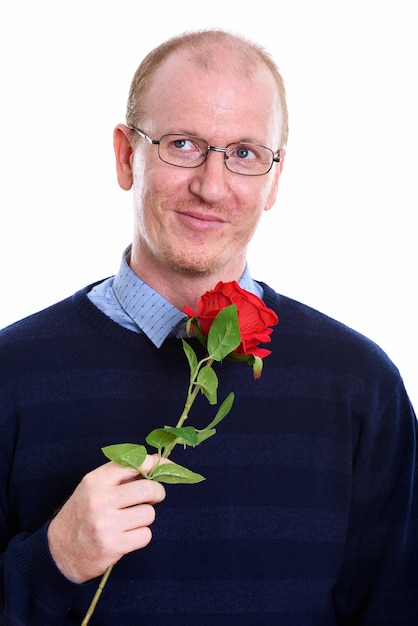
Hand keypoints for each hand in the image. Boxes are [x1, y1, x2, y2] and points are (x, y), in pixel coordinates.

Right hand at [47, 456, 166, 582]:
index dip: (157, 464)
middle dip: (157, 493)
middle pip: (148, 488)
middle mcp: (100, 499)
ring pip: (149, 514)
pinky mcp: (113, 545)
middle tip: (153, 497)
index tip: (169, 467)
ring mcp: (106, 523)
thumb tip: (156, 460)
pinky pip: (145, 535)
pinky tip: (126, 537)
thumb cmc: (83, 513)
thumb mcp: (94, 487)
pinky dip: (140, 536)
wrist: (59, 550)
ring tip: (128, 521)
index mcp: (96, 480)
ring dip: (144, 518)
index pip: (135, 463)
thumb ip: (122, 474)